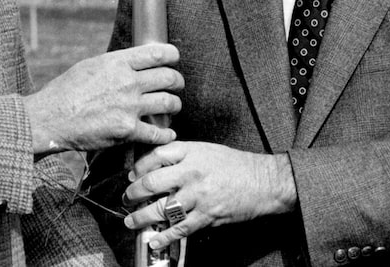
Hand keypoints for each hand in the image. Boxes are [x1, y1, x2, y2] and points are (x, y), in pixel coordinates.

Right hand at [24, 43, 182, 154]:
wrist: (50, 118)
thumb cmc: (66, 90)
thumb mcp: (90, 66)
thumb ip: (114, 65)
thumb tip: (131, 63)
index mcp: (118, 62)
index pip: (157, 53)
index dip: (172, 55)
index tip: (174, 59)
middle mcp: (128, 82)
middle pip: (169, 78)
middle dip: (177, 81)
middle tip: (177, 85)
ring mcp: (129, 107)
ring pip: (169, 103)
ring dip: (175, 105)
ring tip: (173, 107)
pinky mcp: (127, 130)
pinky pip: (158, 133)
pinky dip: (166, 134)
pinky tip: (168, 134)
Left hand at [122, 141, 297, 250]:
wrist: (263, 181)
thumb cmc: (235, 164)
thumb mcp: (206, 149)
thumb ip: (182, 154)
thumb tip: (157, 164)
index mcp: (191, 152)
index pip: (156, 156)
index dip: (139, 167)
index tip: (132, 175)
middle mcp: (192, 172)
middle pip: (153, 182)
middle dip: (134, 193)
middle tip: (126, 197)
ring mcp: (199, 196)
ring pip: (163, 209)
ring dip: (142, 217)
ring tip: (131, 221)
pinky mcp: (207, 216)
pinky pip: (180, 228)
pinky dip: (164, 236)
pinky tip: (154, 239)